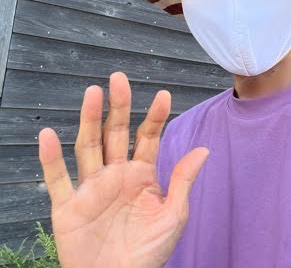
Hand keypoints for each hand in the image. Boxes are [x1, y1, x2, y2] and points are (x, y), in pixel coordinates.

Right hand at [38, 72, 208, 267]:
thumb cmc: (149, 253)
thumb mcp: (174, 215)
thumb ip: (183, 181)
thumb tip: (204, 149)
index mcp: (142, 176)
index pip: (148, 138)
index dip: (155, 117)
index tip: (163, 95)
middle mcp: (116, 176)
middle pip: (115, 134)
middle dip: (118, 107)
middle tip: (119, 79)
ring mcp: (91, 189)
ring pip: (88, 147)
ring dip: (88, 120)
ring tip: (92, 93)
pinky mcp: (68, 207)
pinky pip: (58, 179)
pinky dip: (50, 158)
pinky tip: (48, 136)